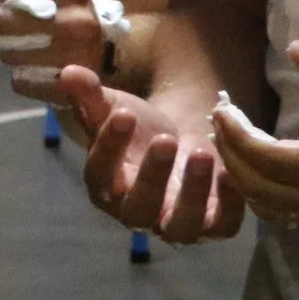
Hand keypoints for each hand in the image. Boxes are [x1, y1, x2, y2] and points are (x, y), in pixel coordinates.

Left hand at [0, 0, 121, 101]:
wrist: (86, 59)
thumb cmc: (55, 1)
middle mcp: (82, 16)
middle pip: (5, 19)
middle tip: (8, 22)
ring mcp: (79, 55)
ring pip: (10, 52)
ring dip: (7, 49)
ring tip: (20, 44)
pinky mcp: (71, 89)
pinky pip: (21, 81)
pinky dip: (19, 77)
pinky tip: (31, 69)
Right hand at [60, 66, 243, 243]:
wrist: (180, 142)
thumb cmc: (139, 131)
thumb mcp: (115, 108)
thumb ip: (91, 95)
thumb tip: (68, 72)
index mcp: (108, 185)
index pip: (100, 175)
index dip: (109, 147)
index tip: (124, 114)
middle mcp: (139, 212)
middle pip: (138, 209)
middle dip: (152, 176)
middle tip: (165, 139)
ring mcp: (177, 223)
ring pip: (181, 227)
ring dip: (192, 194)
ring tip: (201, 153)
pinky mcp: (213, 224)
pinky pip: (223, 225)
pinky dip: (230, 205)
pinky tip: (230, 172)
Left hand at [208, 40, 298, 239]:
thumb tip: (294, 49)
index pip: (270, 162)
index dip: (237, 136)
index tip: (221, 106)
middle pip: (263, 191)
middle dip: (232, 156)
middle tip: (218, 119)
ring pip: (275, 210)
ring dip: (246, 176)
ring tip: (232, 137)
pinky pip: (294, 217)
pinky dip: (268, 193)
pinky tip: (262, 163)